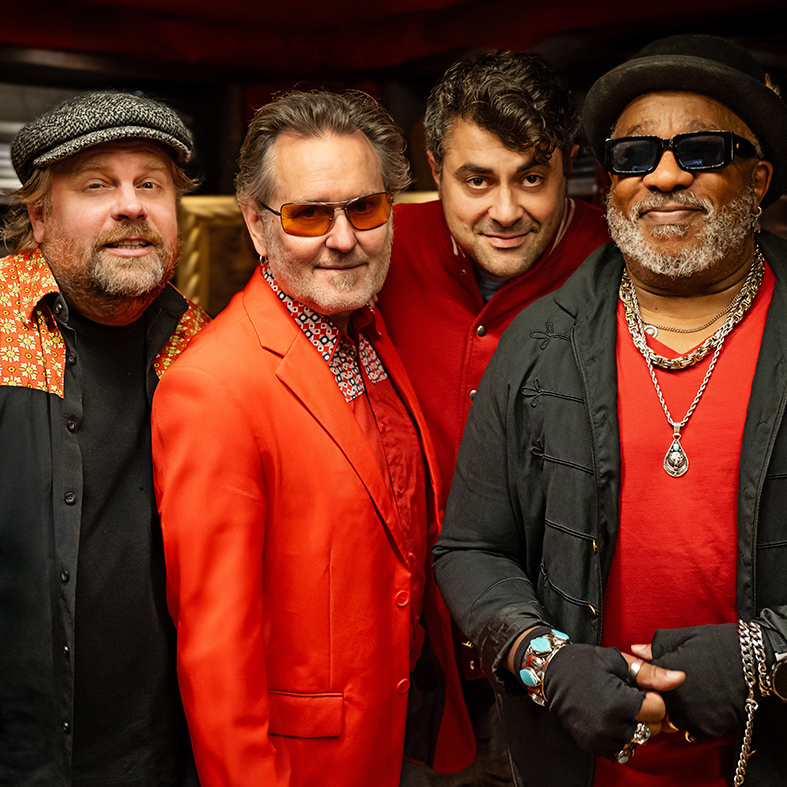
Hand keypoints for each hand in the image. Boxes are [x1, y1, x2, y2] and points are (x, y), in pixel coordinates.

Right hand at [542, 644, 681, 759]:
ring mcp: (600, 739)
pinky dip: (620, 735)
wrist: (551, 673)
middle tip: (629, 696)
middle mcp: (611, 726)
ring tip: (618, 707)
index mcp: (619, 702)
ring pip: (637, 741)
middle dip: (646, 714)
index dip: (653, 696)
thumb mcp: (618, 661)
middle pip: (651, 729)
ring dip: (634, 726)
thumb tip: (680, 679)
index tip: (639, 688)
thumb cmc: (586, 663)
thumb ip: (651, 674)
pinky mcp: (592, 746)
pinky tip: (610, 718)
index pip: (658, 710)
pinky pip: (620, 748)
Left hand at [634, 623, 744, 740]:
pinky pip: (692, 733)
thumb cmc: (714, 643)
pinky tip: (697, 711)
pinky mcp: (709, 727)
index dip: (647, 684)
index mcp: (663, 674)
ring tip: (685, 702)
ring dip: (675, 715)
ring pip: (672, 722)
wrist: (749, 660)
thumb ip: (655, 646)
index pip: (643, 686)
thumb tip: (635, 650)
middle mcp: (674, 697)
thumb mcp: (681, 637)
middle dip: (659, 701)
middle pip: (656, 706)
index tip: (652, 682)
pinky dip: (692, 726)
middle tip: (669, 693)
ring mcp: (691, 714)